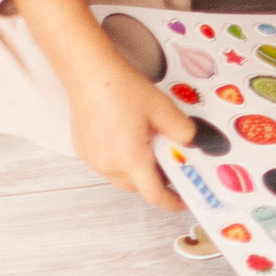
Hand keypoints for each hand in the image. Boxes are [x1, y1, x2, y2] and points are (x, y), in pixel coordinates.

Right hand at [61, 27, 201, 208]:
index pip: (154, 194)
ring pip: (121, 176)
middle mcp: (110, 166)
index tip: (182, 200)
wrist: (89, 75)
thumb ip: (182, 130)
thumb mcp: (163, 108)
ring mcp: (94, 160)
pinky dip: (120, 160)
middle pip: (137, 186)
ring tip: (149, 147)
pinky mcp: (84, 151)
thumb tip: (192, 143)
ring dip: (136, 170)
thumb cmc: (121, 89)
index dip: (171, 201)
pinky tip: (127, 137)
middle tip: (170, 165)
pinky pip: (106, 164)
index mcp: (132, 160)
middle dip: (155, 182)